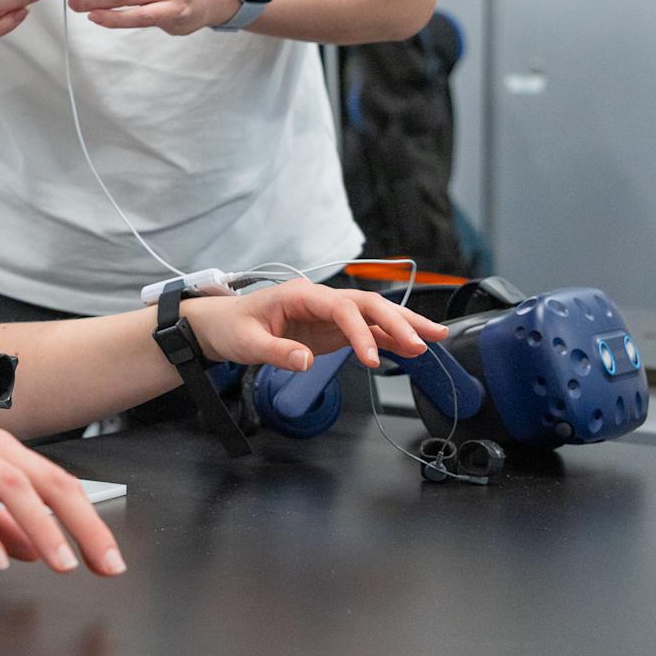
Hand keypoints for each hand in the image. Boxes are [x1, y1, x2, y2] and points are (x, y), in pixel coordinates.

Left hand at [178, 279, 446, 371]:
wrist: (219, 327)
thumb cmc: (231, 328)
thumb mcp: (247, 343)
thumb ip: (277, 351)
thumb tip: (304, 361)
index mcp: (299, 295)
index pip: (341, 307)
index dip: (360, 331)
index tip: (372, 358)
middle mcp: (319, 300)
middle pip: (366, 304)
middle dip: (398, 321)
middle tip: (424, 342)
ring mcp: (328, 314)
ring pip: (372, 314)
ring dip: (403, 325)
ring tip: (436, 338)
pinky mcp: (331, 329)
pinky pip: (365, 331)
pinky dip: (389, 339)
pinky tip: (411, 349)